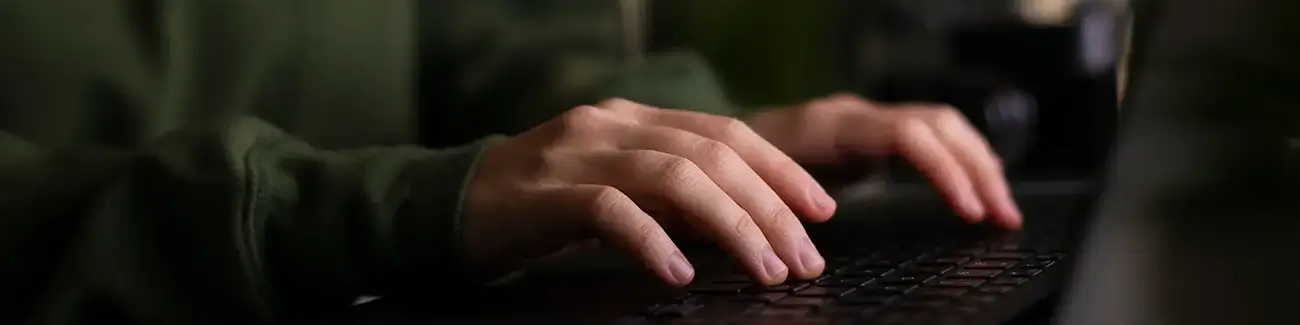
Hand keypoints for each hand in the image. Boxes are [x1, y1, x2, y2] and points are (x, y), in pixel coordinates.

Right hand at [464, 99, 837, 286]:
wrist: (450, 207)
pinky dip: (653, 241)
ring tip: (765, 270)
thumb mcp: (617, 188)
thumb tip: (748, 226)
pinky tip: (680, 274)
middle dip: (769, 207)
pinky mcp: (544, 196)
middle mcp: (611, 125)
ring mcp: (576, 156)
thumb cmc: (543, 207)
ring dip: (731, 226)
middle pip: (712, 154)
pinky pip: (610, 212)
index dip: (781, 169)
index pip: (725, 131)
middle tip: (804, 259)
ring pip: (674, 177)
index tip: (822, 210)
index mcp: (634, 119)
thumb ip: (671, 194)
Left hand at [746, 94, 1021, 227]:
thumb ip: (785, 206)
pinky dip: (958, 165)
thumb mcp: (751, 193)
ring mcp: (864, 121)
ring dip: (978, 165)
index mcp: (828, 125)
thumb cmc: (725, 176)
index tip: (969, 210)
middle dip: (977, 168)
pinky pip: (929, 139)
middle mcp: (852, 114)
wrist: (706, 150)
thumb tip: (815, 242)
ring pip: (941, 128)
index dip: (943, 170)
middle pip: (937, 125)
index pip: (906, 134)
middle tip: (1002, 215)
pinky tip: (975, 195)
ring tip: (1002, 211)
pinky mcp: (869, 137)